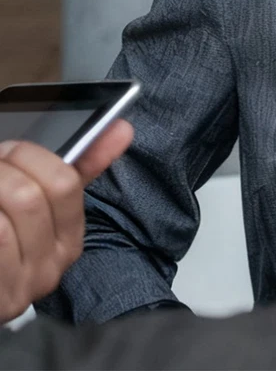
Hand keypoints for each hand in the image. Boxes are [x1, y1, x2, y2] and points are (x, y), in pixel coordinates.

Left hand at [0, 119, 132, 321]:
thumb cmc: (8, 237)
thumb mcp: (44, 204)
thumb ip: (83, 167)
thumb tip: (123, 128)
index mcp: (70, 240)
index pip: (65, 183)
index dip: (28, 157)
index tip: (8, 154)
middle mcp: (51, 268)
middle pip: (29, 199)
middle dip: (1, 174)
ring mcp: (22, 287)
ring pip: (1, 224)